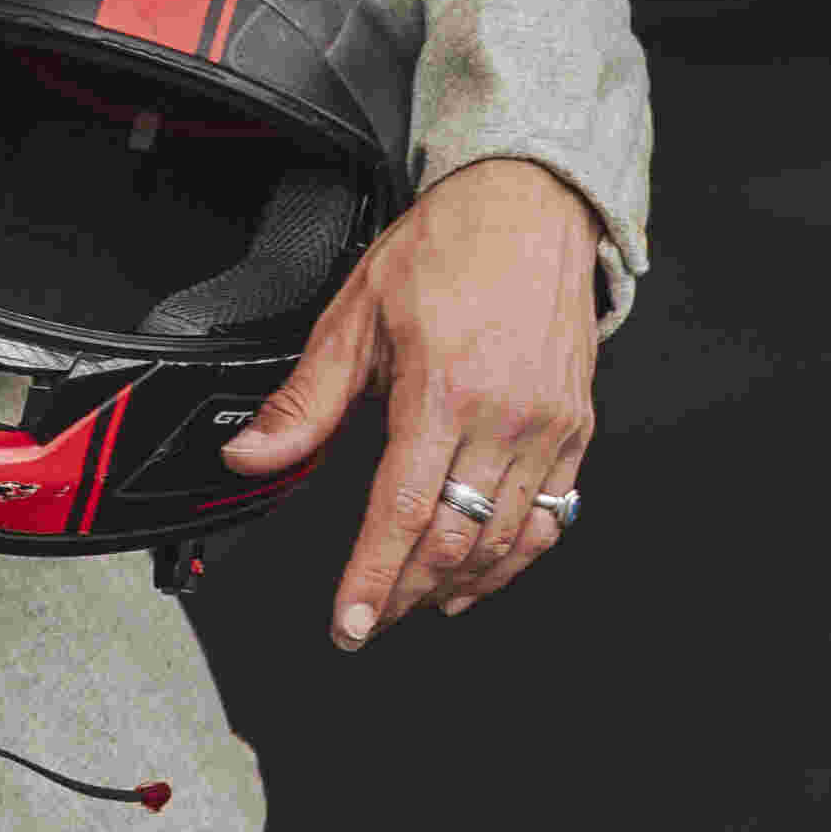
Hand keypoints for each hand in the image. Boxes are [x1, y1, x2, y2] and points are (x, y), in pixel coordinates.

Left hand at [220, 154, 600, 650]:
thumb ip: (307, 400)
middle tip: (370, 621)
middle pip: (454, 540)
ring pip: (507, 539)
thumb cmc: (446, 250)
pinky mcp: (577, 429)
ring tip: (417, 604)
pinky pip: (551, 516)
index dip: (372, 580)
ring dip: (459, 584)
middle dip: (406, 594)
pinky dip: (515, 557)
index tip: (350, 624)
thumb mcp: (355, 317)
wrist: (529, 207)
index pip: (400, 513)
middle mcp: (505, 417)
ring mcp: (549, 427)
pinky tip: (481, 572)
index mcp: (443, 391)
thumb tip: (254, 455)